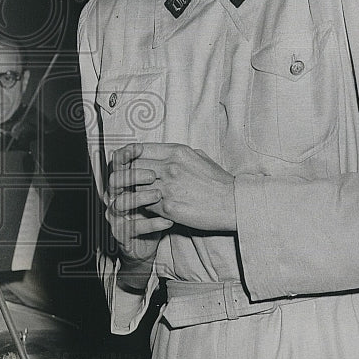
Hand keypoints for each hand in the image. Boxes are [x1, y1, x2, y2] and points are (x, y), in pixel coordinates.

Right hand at [106, 151, 174, 289]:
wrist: (145, 243)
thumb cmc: (151, 211)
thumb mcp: (153, 189)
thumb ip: (154, 171)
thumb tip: (168, 150)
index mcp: (120, 183)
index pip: (117, 164)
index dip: (125, 155)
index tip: (138, 148)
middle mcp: (113, 197)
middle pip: (115, 180)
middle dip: (133, 175)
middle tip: (153, 175)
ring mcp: (114, 216)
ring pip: (121, 203)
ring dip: (141, 197)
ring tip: (160, 196)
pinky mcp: (121, 234)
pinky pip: (133, 227)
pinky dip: (152, 224)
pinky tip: (168, 221)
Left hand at [111, 142, 236, 232]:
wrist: (233, 204)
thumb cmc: (218, 181)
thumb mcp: (199, 156)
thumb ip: (179, 153)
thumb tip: (164, 153)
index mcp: (176, 152)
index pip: (138, 150)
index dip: (128, 157)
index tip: (125, 163)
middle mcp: (169, 167)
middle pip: (133, 167)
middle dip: (127, 175)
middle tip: (125, 181)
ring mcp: (167, 188)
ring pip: (135, 187)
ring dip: (133, 192)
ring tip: (134, 195)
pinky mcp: (168, 208)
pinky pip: (145, 205)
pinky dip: (144, 206)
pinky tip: (148, 207)